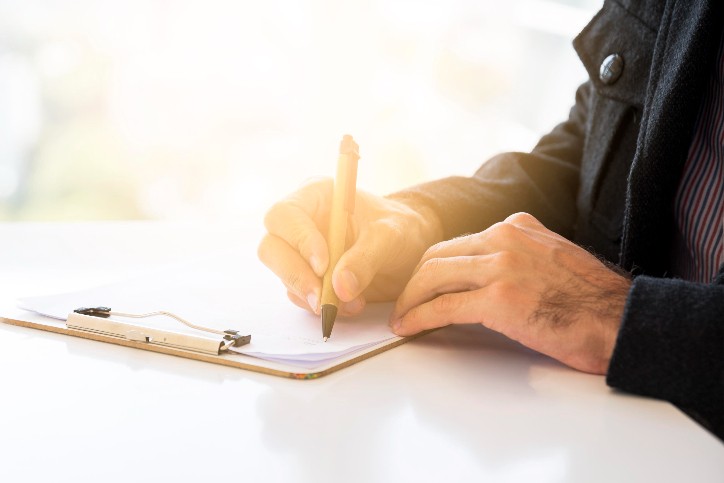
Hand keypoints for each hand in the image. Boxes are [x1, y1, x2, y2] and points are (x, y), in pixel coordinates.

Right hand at [258, 178, 442, 315]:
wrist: (410, 251)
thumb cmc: (401, 230)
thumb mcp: (391, 238)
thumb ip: (365, 259)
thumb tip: (339, 288)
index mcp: (316, 196)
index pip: (285, 215)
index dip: (298, 240)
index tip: (323, 265)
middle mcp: (302, 222)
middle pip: (271, 247)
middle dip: (296, 275)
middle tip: (323, 298)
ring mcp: (300, 251)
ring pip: (283, 275)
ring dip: (313, 295)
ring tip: (353, 302)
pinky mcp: (307, 276)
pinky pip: (299, 295)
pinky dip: (320, 305)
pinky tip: (350, 305)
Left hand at [389, 212, 630, 373]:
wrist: (622, 320)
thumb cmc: (593, 300)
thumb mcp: (554, 256)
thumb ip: (521, 253)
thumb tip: (491, 272)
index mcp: (517, 226)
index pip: (459, 242)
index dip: (433, 266)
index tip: (422, 283)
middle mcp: (505, 238)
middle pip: (438, 255)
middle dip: (414, 282)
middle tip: (404, 302)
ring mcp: (501, 266)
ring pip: (434, 276)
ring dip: (410, 299)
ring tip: (402, 318)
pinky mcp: (499, 299)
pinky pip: (444, 306)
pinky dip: (420, 318)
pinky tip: (411, 328)